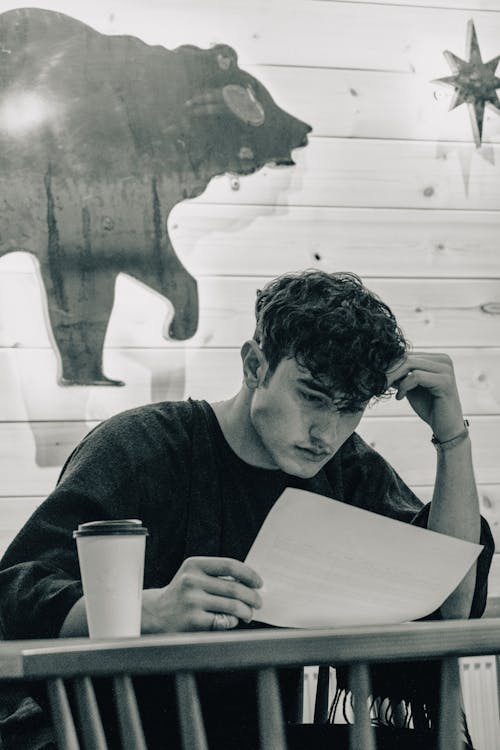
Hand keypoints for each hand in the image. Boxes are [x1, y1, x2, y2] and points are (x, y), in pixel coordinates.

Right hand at [142, 556, 262, 633]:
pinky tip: (232, 621)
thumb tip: (250, 584)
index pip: (229, 565)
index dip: (248, 574)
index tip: (259, 583)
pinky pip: (223, 621)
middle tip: (258, 602)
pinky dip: (232, 622)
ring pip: (232, 605)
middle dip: (252, 596)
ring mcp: (192, 601)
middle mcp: (191, 580)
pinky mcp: (193, 621)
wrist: (154, 615)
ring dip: (246, 611)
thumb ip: (216, 576)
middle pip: (234, 587)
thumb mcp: (193, 577)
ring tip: (249, 614)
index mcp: (194, 565)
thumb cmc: (181, 595)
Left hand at [385, 353, 463, 441]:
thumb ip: (401, 375)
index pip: (407, 354)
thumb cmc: (429, 407)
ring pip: (410, 364)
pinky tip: (400, 396)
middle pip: (407, 357)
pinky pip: (416, 376)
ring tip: (386, 389)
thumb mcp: (411, 386)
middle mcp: (443, 359)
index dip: (390, 365)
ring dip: (394, 377)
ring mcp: (446, 369)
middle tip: (379, 383)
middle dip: (389, 370)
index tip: (378, 377)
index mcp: (437, 358)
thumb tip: (380, 365)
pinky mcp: (445, 381)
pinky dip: (404, 386)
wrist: (446, 427)